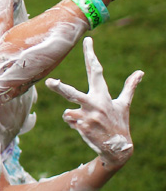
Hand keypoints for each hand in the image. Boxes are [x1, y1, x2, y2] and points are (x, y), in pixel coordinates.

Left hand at [45, 37, 142, 168]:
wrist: (118, 149)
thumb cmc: (119, 123)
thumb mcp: (124, 105)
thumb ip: (129, 87)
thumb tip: (140, 71)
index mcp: (103, 95)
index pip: (96, 71)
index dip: (90, 55)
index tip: (87, 41)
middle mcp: (95, 104)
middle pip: (72, 93)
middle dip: (59, 88)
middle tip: (50, 82)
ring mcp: (88, 117)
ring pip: (67, 111)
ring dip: (73, 116)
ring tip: (87, 122)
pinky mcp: (82, 128)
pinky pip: (69, 120)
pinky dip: (74, 124)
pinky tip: (86, 130)